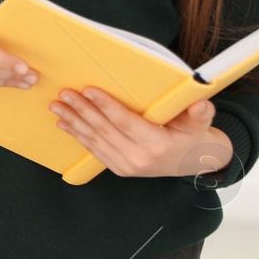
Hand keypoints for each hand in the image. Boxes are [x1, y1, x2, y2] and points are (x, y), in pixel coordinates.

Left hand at [51, 89, 231, 177]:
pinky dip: (78, 135)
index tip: (89, 89)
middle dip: (82, 110)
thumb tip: (202, 103)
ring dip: (74, 122)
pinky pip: (94, 150)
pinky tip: (64, 123)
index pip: (125, 122)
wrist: (191, 163)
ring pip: (95, 140)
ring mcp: (126, 165)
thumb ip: (200, 114)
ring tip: (57, 106)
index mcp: (157, 145)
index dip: (106, 105)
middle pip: (105, 130)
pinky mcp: (119, 168)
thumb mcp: (200, 125)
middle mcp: (138, 158)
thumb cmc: (192, 137)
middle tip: (65, 93)